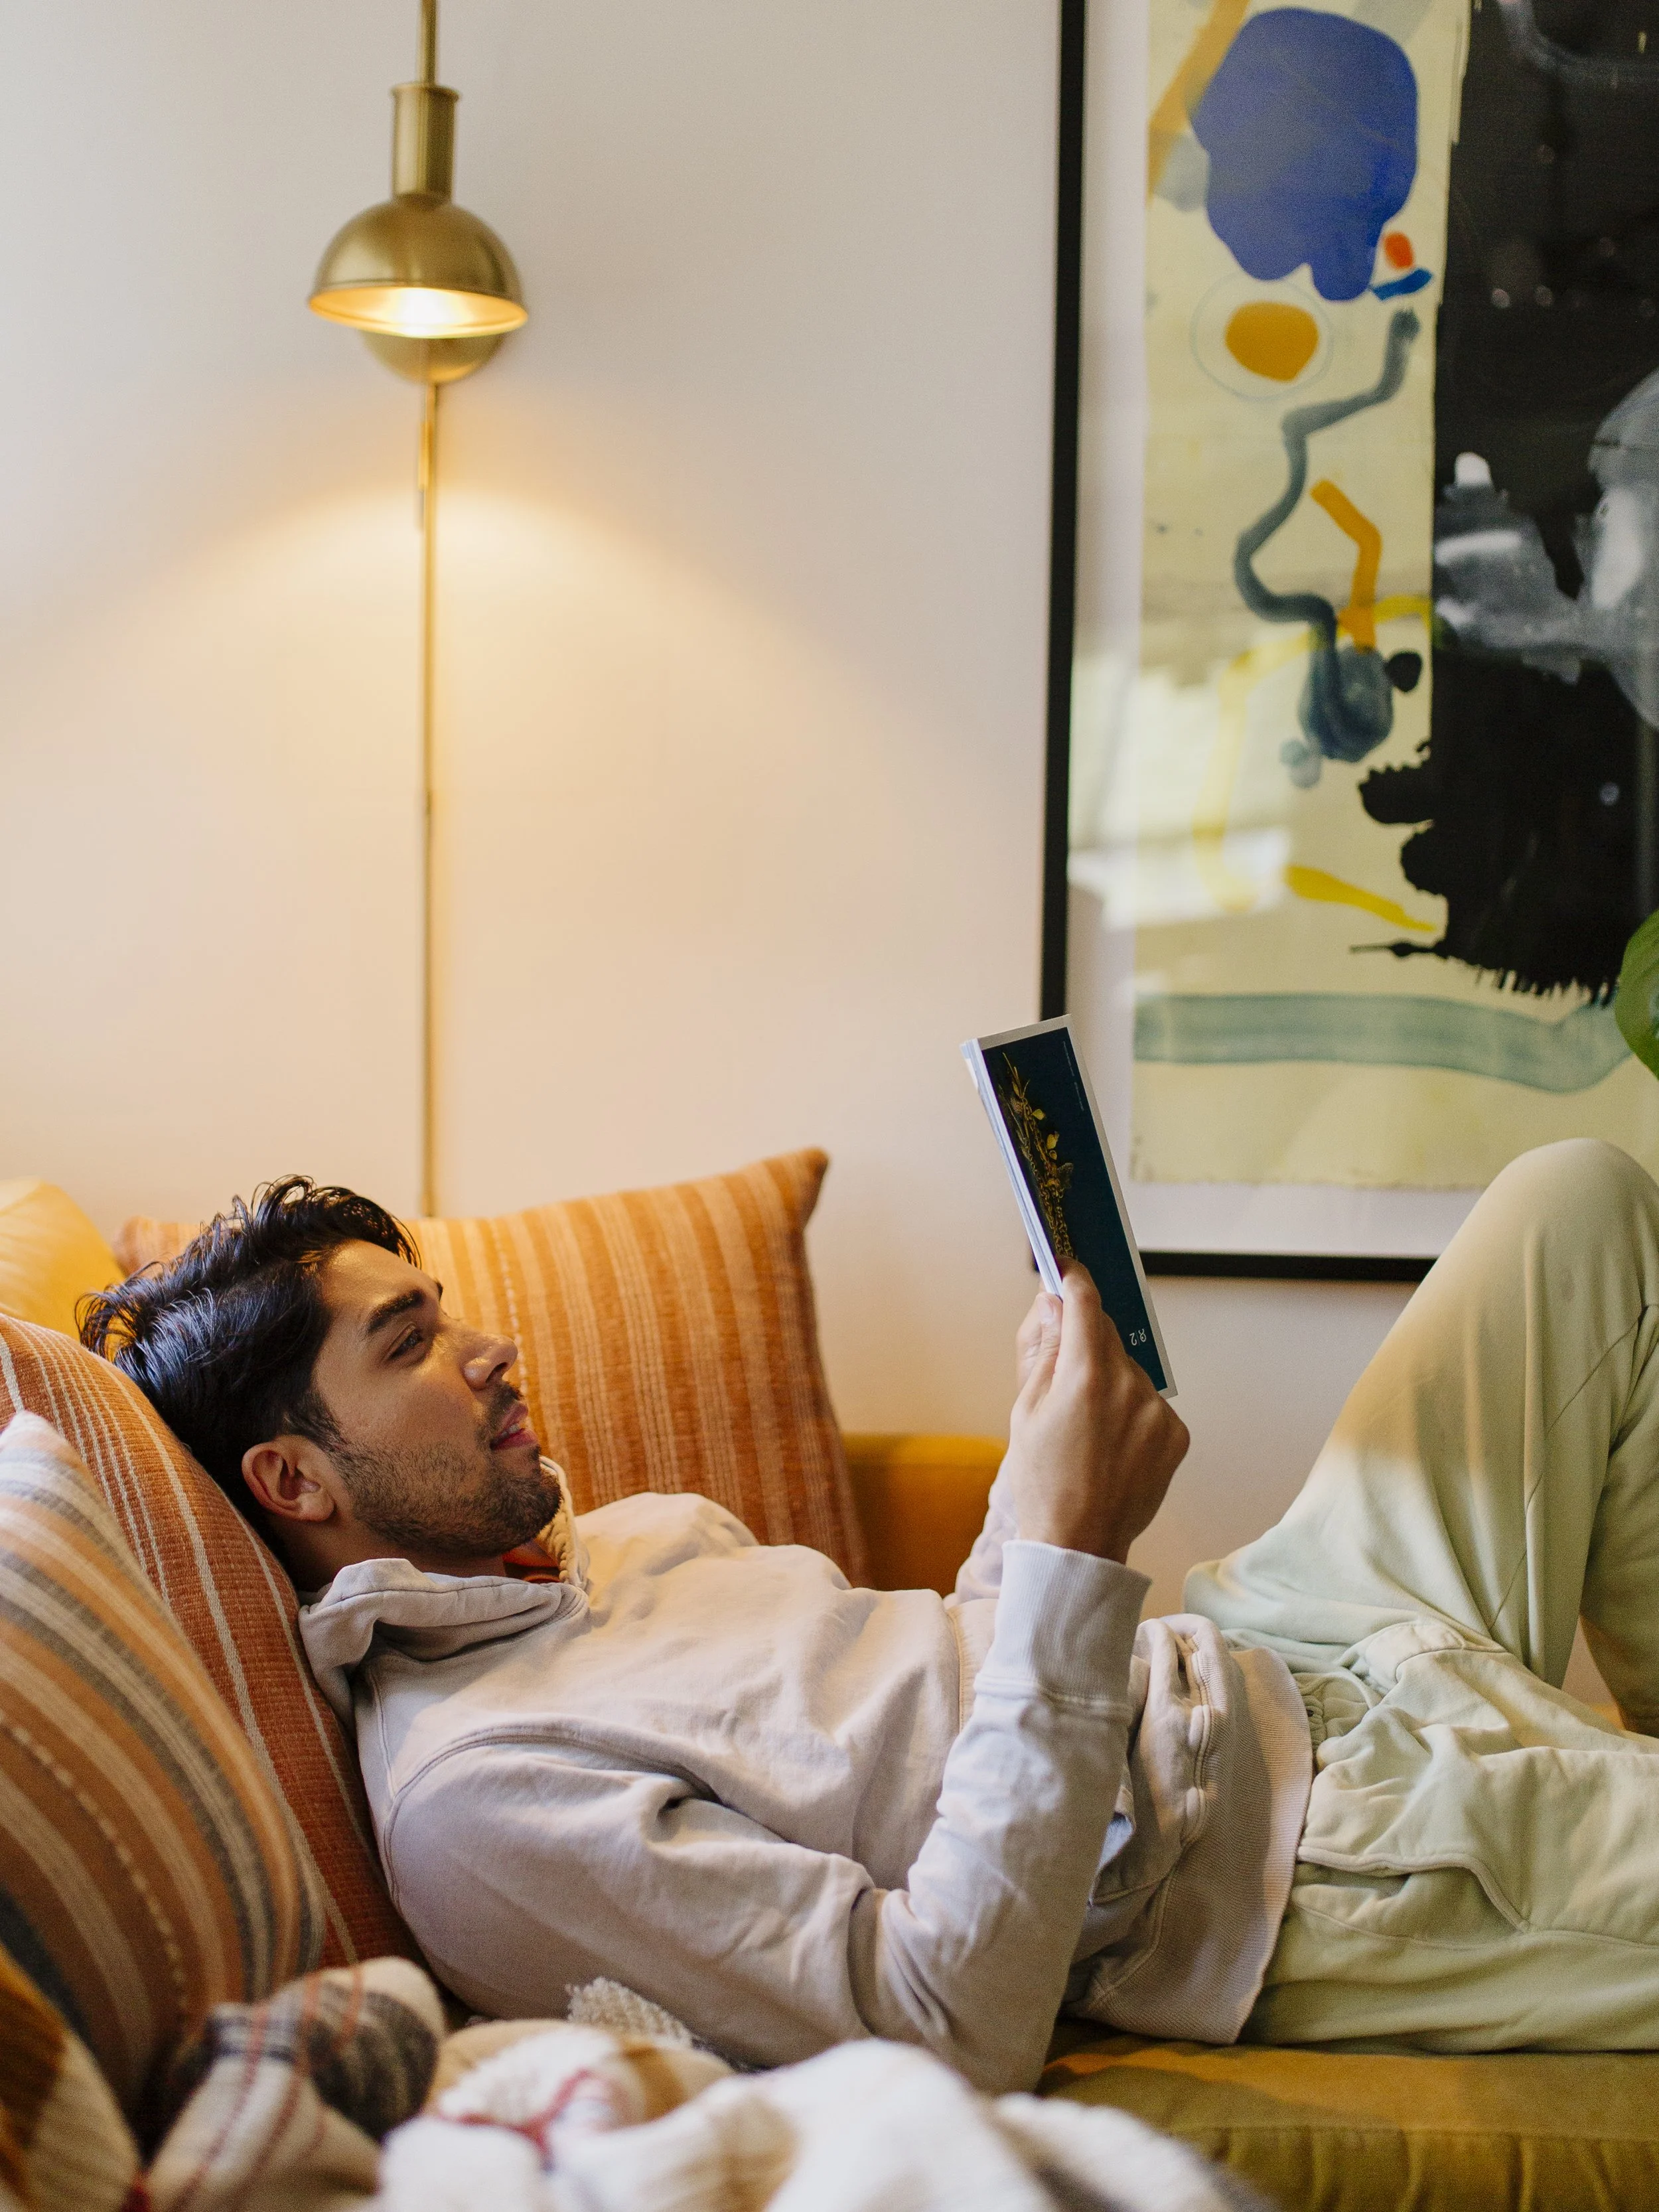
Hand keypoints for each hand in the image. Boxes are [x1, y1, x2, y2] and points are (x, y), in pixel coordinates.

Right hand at [1002, 1263, 1187, 1562]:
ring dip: (1110, 1379)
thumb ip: (1042, 1349)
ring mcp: (1156, 1412)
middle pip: (1108, 1336)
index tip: (1066, 1269)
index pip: (1086, 1303)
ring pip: (1129, 1370)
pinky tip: (1111, 1442)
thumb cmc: (1041, 1478)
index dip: (1074, 1280)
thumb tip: (1051, 1304)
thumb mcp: (1025, 1408)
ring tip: (1087, 1426)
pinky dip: (1131, 1410)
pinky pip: (1149, 1403)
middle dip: (1086, 1342)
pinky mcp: (1175, 1435)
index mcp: (1085, 1376)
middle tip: (1064, 1373)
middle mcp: (1128, 1386)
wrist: (1079, 1543)